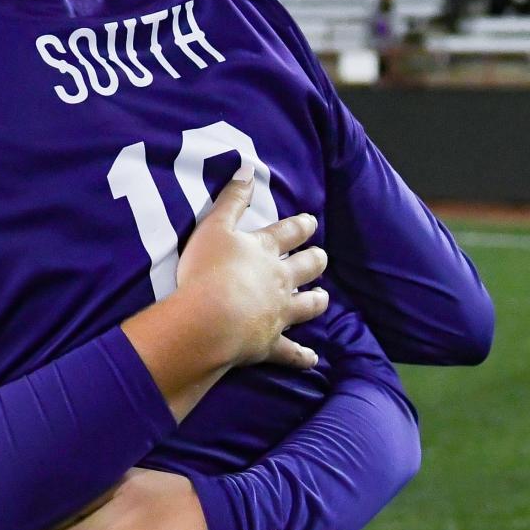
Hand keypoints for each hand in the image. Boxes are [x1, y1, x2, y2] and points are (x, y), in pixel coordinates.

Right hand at [176, 166, 327, 368]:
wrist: (209, 319)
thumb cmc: (207, 270)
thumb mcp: (214, 226)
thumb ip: (231, 199)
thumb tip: (247, 169)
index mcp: (265, 251)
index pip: (289, 233)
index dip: (301, 226)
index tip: (311, 222)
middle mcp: (279, 281)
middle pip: (306, 268)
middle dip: (315, 261)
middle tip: (321, 258)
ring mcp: (278, 313)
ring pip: (306, 306)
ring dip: (316, 301)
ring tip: (322, 298)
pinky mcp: (270, 343)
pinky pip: (291, 352)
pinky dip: (302, 356)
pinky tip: (312, 359)